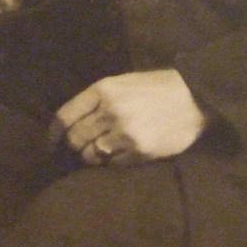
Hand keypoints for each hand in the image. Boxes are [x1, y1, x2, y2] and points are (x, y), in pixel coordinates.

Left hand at [48, 69, 210, 165]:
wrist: (195, 97)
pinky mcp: (139, 150)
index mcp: (103, 89)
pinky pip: (112, 164)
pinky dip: (112, 161)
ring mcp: (124, 132)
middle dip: (74, 146)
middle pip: (75, 138)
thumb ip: (98, 100)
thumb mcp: (124, 83)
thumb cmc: (158, 87)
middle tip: (83, 147)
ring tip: (104, 149)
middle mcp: (110, 110)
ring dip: (93, 155)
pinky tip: (123, 152)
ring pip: (91, 154)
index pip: (65, 116)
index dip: (53, 134)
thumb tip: (72, 124)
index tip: (51, 144)